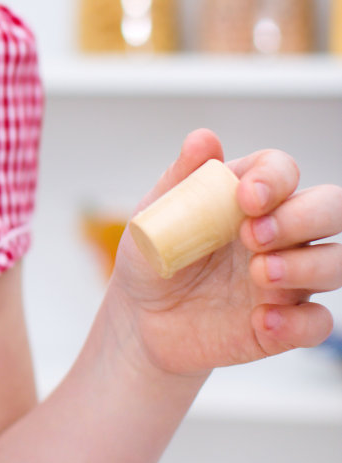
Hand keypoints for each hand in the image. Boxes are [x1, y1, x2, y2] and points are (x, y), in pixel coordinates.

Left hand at [111, 129, 341, 376]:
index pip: (283, 170)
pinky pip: (318, 322)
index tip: (246, 198)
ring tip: (259, 273)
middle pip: (330, 208)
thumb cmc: (156, 256)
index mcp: (248, 197)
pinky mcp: (286, 324)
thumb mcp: (155, 218)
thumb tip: (203, 139)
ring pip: (335, 262)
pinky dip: (297, 323)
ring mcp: (289, 279)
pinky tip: (261, 321)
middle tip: (253, 236)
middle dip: (302, 217)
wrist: (141, 317)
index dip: (274, 179)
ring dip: (305, 266)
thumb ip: (181, 180)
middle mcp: (281, 233)